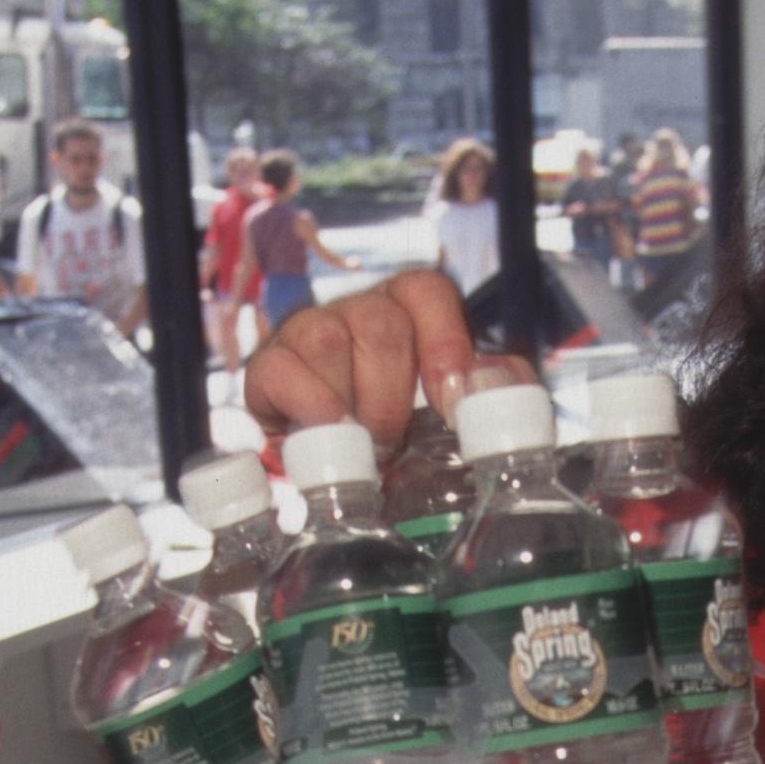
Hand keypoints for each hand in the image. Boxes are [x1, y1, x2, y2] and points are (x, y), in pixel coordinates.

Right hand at [240, 266, 515, 465]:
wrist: (334, 474)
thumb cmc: (401, 434)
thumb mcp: (453, 414)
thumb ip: (493, 388)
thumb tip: (497, 383)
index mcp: (407, 312)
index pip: (426, 289)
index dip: (443, 342)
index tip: (452, 406)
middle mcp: (356, 311)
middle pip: (378, 320)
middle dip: (391, 393)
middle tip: (394, 442)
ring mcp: (307, 333)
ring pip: (327, 337)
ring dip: (350, 404)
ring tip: (362, 448)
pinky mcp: (267, 368)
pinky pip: (279, 368)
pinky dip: (310, 408)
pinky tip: (327, 438)